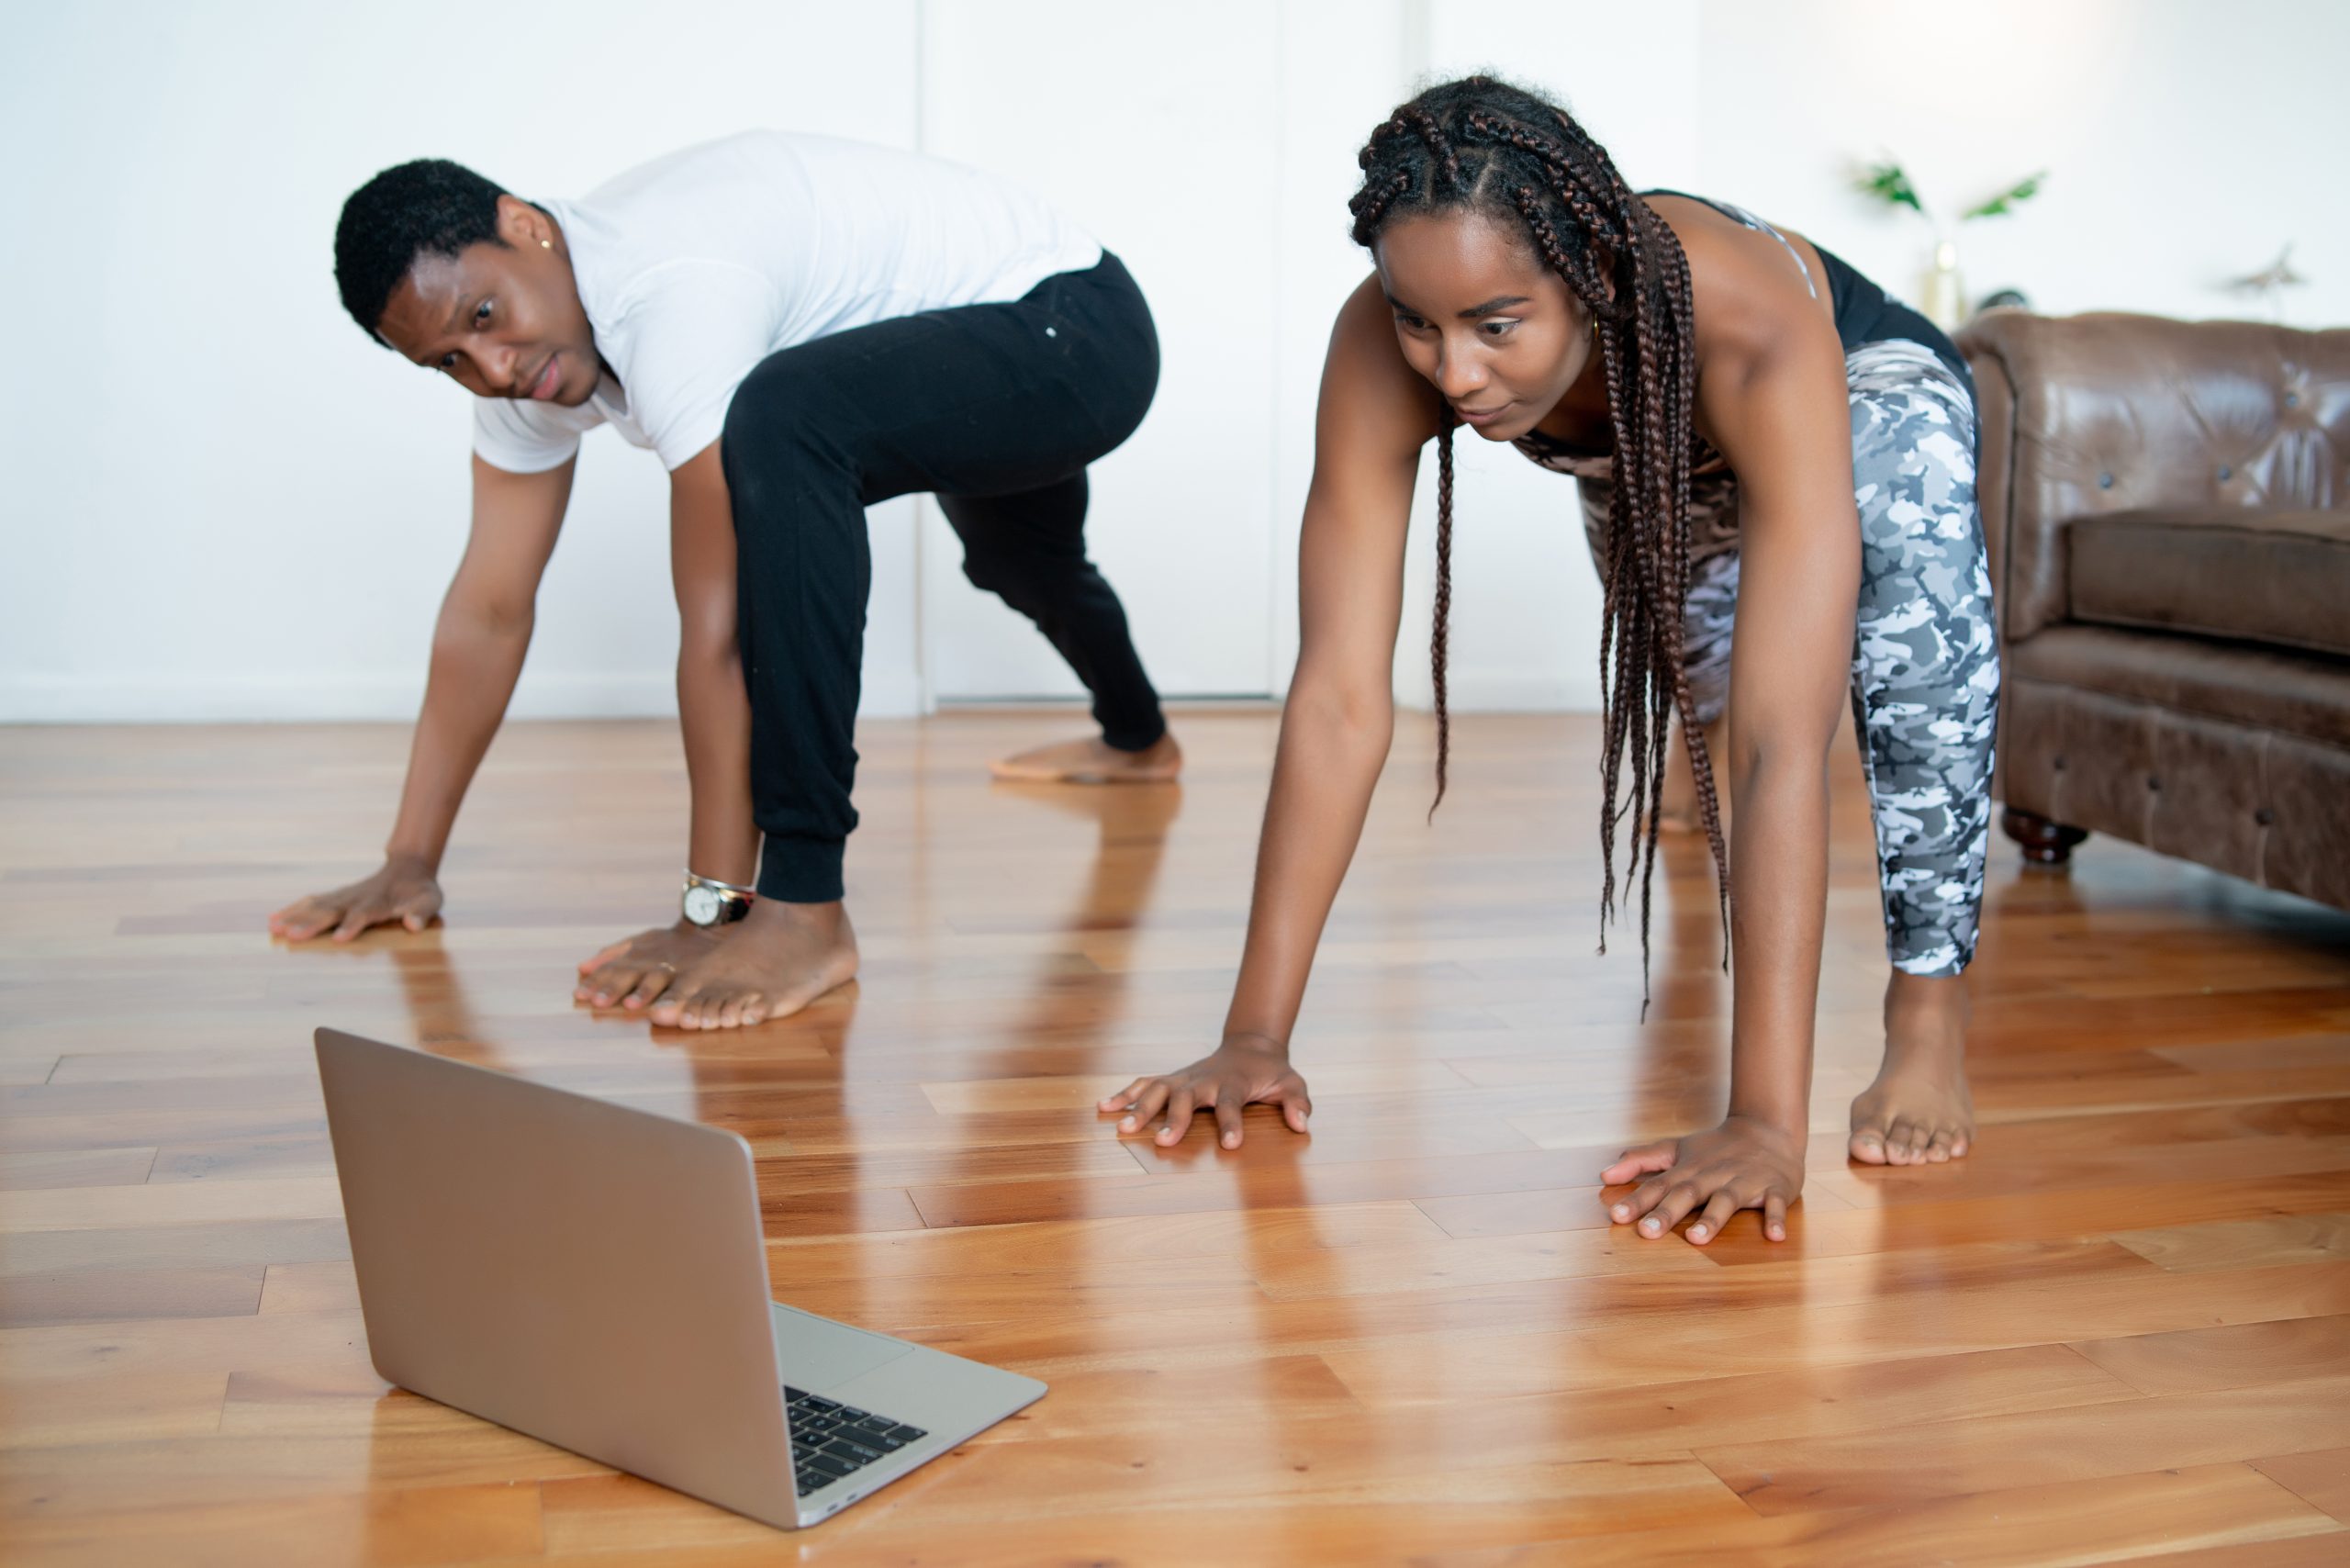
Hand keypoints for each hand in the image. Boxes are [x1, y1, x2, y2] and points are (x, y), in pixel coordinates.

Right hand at [269, 858, 441, 942]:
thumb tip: (413, 925)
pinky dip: (292, 910)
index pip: (364, 914)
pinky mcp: (336, 897)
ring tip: (272, 928)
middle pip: (332, 911)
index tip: (340, 938)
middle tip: (291, 937)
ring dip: (294, 916)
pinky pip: (311, 903)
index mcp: (379, 902)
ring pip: (316, 906)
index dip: (353, 924)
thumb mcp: (430, 901)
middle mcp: (357, 898)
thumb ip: (422, 912)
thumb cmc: (421, 891)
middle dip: (312, 924)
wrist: (409, 868)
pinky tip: (272, 920)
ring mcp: (344, 896)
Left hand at [575, 920, 722, 1009]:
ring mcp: (672, 969)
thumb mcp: (637, 941)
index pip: (611, 969)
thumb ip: (610, 954)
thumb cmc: (667, 941)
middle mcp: (651, 962)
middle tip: (598, 1002)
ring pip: (655, 980)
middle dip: (613, 988)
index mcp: (636, 955)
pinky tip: (668, 1007)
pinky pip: (682, 987)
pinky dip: (674, 996)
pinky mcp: (692, 977)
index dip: (595, 982)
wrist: (707, 929)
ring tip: (631, 1004)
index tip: (579, 995)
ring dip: (642, 992)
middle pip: (629, 975)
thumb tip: (582, 968)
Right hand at [1098, 1035, 1312, 1148]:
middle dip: (1175, 1119)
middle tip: (1164, 1143)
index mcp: (1232, 1083)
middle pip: (1186, 1097)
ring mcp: (1184, 1078)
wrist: (1250, 1047)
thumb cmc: (1271, 1074)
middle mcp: (1204, 1079)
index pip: (1231, 1103)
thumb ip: (1298, 1103)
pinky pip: (1144, 1084)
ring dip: (1140, 1108)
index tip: (1231, 1145)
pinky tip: (1103, 1107)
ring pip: (1159, 1090)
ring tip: (1123, 1129)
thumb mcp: (1292, 1084)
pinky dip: (1124, 1094)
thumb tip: (1302, 1124)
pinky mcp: (1172, 1079)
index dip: (1231, 1123)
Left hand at [1601, 1116, 1804, 1244]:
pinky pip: (1776, 1204)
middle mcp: (1713, 1175)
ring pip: (1727, 1200)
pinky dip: (1775, 1218)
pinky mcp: (1775, 1187)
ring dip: (1713, 1219)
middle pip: (1687, 1194)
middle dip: (1667, 1213)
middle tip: (1646, 1232)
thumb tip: (1603, 1174)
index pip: (1658, 1186)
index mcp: (1688, 1170)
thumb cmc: (1716, 1148)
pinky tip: (1774, 1236)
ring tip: (1696, 1240)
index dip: (1636, 1201)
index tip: (1615, 1216)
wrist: (1768, 1128)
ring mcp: (1744, 1181)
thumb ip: (1641, 1161)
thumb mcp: (1677, 1150)